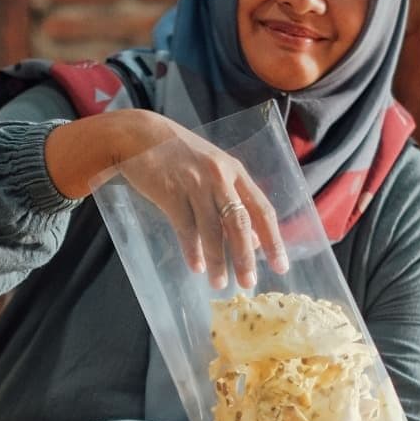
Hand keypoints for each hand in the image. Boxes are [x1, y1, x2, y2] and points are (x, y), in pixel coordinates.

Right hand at [45, 110, 287, 288]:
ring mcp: (194, 184)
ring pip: (212, 230)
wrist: (139, 136)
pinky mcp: (171, 193)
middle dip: (245, 256)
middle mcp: (219, 177)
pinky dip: (192, 250)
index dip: (273, 240)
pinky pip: (185, 228)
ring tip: (219, 284)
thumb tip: (254, 240)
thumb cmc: (179, 156)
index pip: (262, 209)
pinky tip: (197, 267)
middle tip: (249, 283)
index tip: (280, 266)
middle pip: (239, 223)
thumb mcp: (212, 172)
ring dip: (217, 261)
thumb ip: (233, 201)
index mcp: (235, 171)